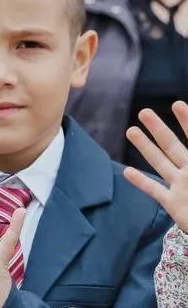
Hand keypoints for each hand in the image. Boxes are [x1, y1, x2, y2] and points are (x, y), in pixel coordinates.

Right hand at [125, 104, 187, 233]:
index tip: (177, 104)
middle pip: (171, 146)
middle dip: (158, 129)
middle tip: (144, 112)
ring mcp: (180, 186)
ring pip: (159, 163)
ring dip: (145, 148)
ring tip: (131, 131)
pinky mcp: (172, 203)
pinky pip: (154, 190)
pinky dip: (141, 182)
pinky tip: (127, 172)